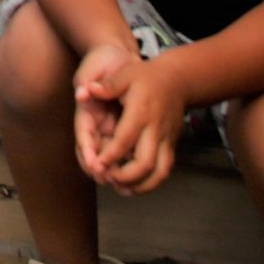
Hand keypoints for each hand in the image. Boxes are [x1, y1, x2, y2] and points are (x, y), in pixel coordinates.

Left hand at [77, 49, 187, 195]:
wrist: (178, 80)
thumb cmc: (147, 77)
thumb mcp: (125, 74)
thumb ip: (107, 85)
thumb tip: (85, 91)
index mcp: (141, 112)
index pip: (125, 139)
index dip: (111, 155)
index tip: (97, 165)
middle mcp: (156, 129)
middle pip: (145, 162)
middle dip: (125, 177)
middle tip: (107, 179)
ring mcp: (166, 139)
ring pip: (159, 172)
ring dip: (141, 185)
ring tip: (121, 188)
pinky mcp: (172, 145)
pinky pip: (165, 170)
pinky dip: (152, 182)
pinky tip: (136, 186)